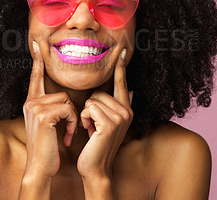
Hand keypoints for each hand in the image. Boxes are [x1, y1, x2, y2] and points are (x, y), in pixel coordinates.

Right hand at [22, 41, 78, 178]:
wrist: (42, 166)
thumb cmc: (49, 147)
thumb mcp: (50, 124)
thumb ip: (55, 108)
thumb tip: (67, 99)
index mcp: (32, 102)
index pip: (36, 77)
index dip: (38, 60)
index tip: (38, 43)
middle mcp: (31, 102)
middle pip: (62, 92)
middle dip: (70, 112)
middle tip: (69, 129)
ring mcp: (35, 107)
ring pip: (67, 100)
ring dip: (73, 118)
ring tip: (67, 133)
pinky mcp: (44, 114)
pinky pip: (68, 109)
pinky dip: (72, 123)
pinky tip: (67, 136)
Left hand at [77, 48, 133, 178]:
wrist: (95, 166)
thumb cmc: (97, 144)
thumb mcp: (107, 123)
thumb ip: (118, 106)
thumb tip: (132, 90)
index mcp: (126, 109)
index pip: (122, 83)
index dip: (121, 67)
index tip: (122, 50)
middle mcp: (126, 111)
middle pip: (99, 91)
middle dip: (90, 107)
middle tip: (92, 124)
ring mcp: (120, 117)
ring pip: (92, 99)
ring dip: (86, 114)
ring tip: (91, 128)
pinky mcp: (110, 123)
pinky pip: (89, 107)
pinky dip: (84, 118)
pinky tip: (89, 130)